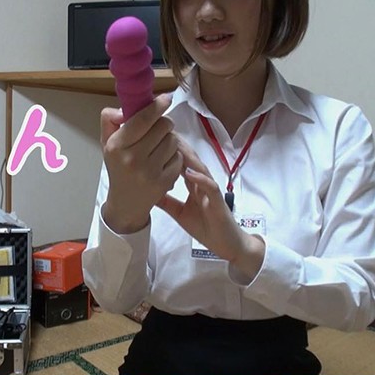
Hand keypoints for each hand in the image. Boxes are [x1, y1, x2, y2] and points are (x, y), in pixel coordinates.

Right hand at [100, 94, 183, 233]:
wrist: (126, 204)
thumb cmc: (118, 167)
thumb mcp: (107, 143)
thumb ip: (110, 120)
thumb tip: (126, 108)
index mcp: (117, 146)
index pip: (143, 119)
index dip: (157, 105)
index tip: (165, 98)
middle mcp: (133, 158)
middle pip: (163, 126)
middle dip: (164, 124)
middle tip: (158, 131)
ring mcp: (150, 171)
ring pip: (173, 140)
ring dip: (169, 141)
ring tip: (159, 149)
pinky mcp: (164, 181)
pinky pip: (178, 157)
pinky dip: (174, 157)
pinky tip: (163, 162)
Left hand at [157, 141, 264, 276]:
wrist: (227, 243)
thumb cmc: (206, 226)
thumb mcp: (179, 213)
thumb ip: (166, 201)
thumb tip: (147, 191)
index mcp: (193, 183)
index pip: (180, 161)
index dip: (167, 149)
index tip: (151, 139)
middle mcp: (202, 182)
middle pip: (189, 159)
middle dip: (176, 145)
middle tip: (160, 131)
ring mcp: (210, 190)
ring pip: (199, 167)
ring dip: (187, 155)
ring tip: (173, 142)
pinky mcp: (217, 201)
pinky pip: (209, 186)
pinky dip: (199, 178)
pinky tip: (188, 172)